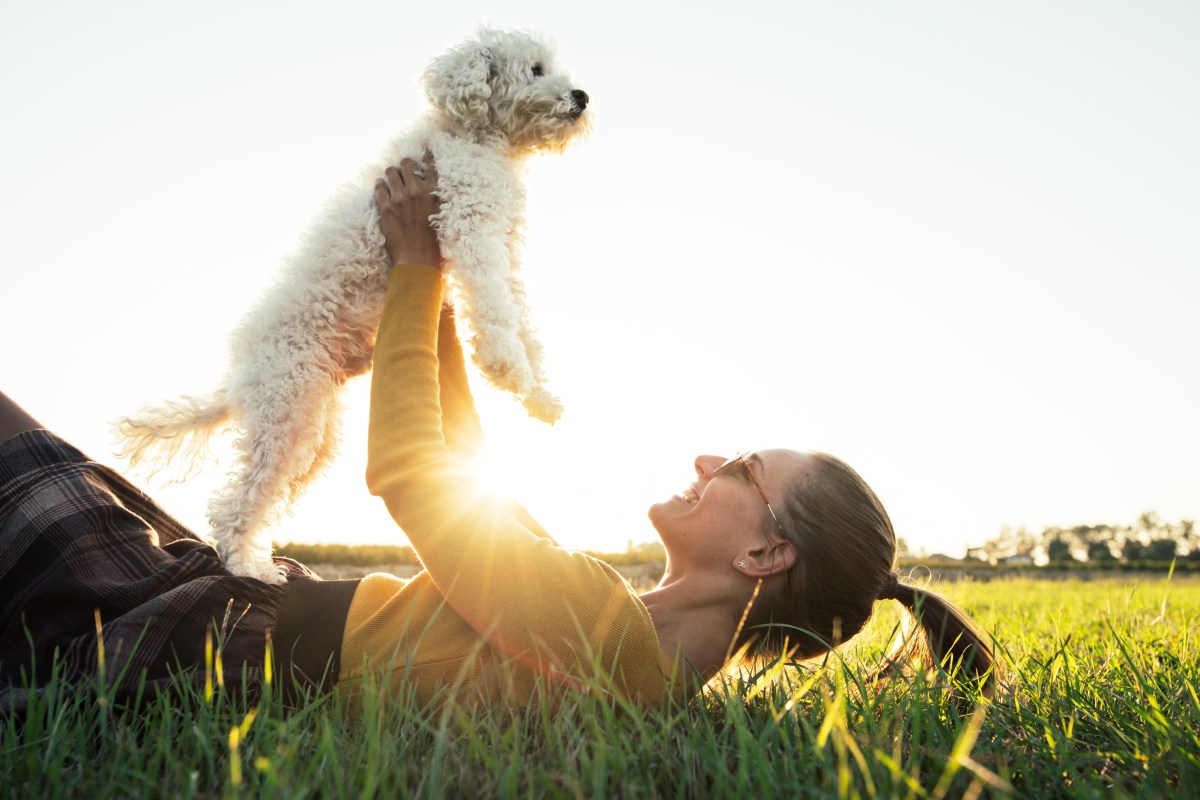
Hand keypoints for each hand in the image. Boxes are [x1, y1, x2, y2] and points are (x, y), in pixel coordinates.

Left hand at [375, 153, 440, 268]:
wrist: (418, 260)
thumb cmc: (433, 243)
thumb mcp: (442, 217)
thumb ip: (435, 199)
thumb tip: (427, 187)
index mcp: (434, 193)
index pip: (430, 165)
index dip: (426, 155)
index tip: (425, 150)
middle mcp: (417, 191)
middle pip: (406, 164)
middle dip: (404, 166)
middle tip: (403, 172)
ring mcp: (399, 198)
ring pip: (390, 172)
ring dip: (391, 174)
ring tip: (391, 181)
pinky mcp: (385, 207)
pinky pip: (378, 187)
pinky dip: (380, 186)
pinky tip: (382, 190)